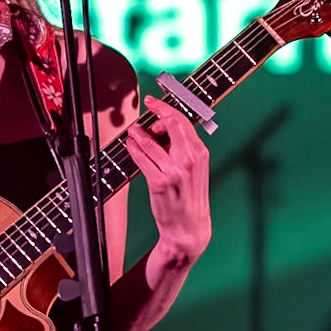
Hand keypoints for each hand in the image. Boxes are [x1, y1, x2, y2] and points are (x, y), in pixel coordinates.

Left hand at [125, 96, 211, 264]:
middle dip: (154, 116)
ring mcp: (174, 171)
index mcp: (199, 153)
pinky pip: (143, 158)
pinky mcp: (159, 182)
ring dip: (139, 133)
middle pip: (170, 125)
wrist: (189, 227)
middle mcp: (189, 159)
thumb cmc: (190, 198)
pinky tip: (131, 145)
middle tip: (144, 119)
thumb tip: (165, 127)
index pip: (182, 121)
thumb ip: (184, 148)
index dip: (165, 108)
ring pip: (151, 142)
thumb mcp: (195, 169)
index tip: (154, 102)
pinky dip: (134, 148)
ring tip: (133, 131)